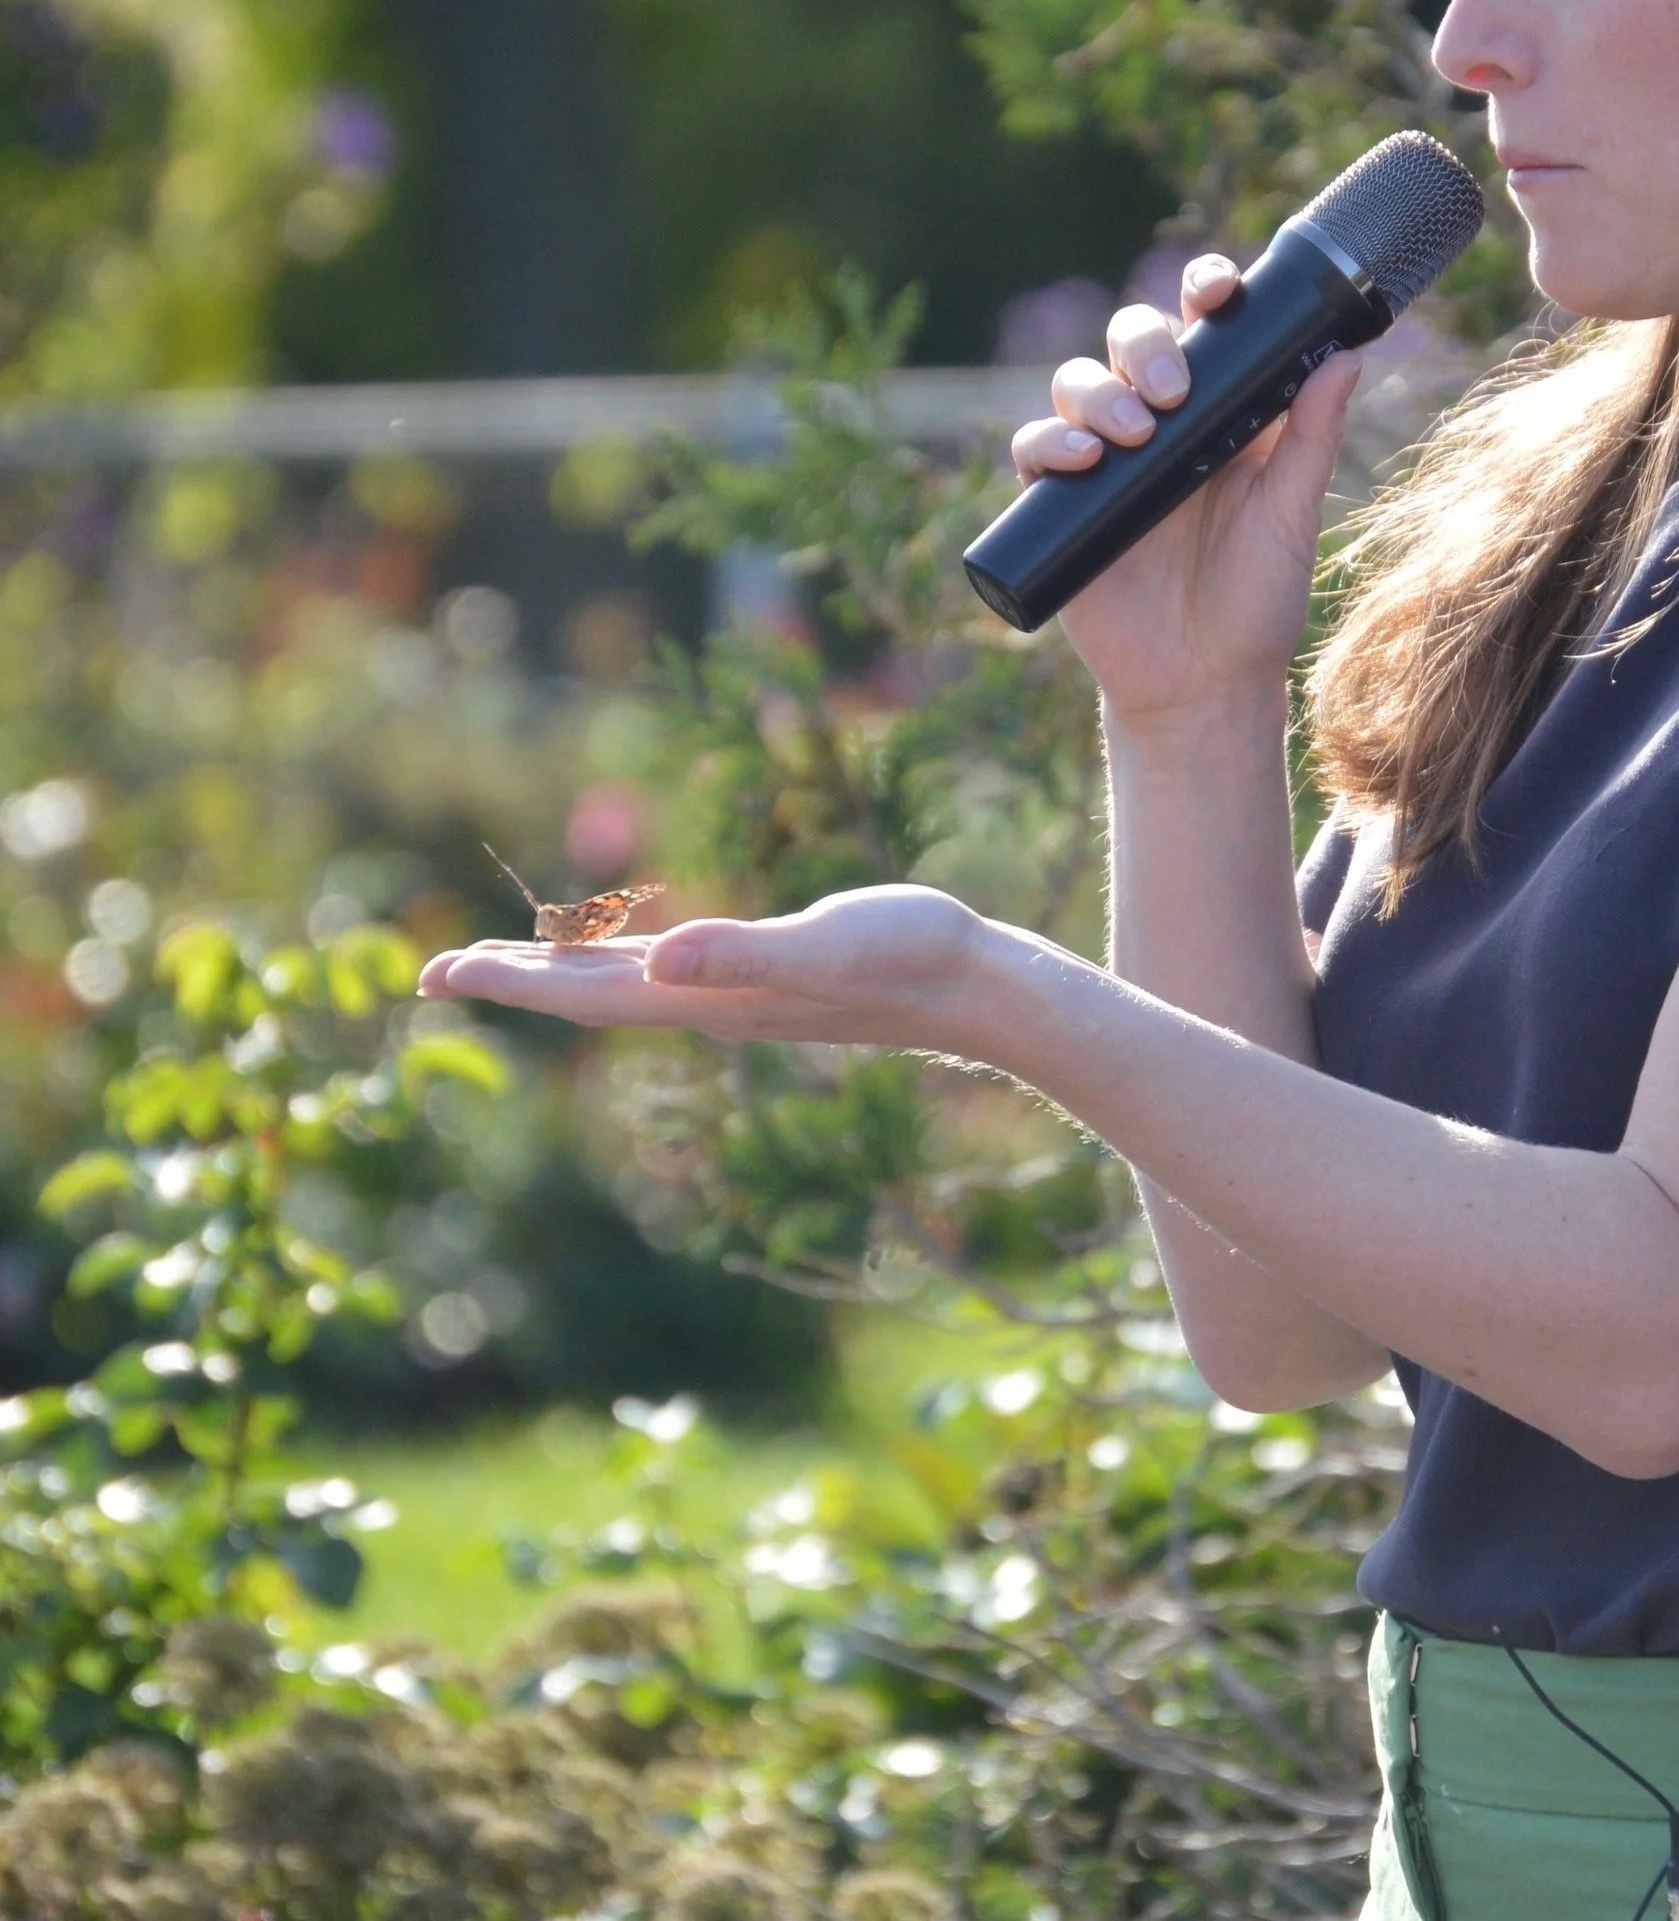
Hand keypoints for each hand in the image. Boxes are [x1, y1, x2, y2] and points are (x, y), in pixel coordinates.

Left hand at [414, 884, 992, 1052]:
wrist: (977, 990)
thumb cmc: (911, 956)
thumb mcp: (827, 942)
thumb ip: (745, 954)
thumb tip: (661, 961)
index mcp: (710, 996)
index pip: (585, 992)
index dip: (509, 983)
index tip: (436, 974)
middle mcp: (711, 1004)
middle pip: (588, 995)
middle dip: (513, 983)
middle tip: (433, 974)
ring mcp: (738, 998)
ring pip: (624, 988)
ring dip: (559, 976)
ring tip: (506, 965)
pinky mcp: (767, 981)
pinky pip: (667, 975)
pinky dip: (621, 964)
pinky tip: (623, 955)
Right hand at [1006, 253, 1365, 721]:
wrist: (1203, 685)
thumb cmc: (1257, 602)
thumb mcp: (1291, 517)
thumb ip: (1314, 438)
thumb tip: (1348, 356)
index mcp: (1220, 413)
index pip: (1204, 327)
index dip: (1204, 290)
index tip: (1217, 291)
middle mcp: (1159, 425)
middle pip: (1131, 340)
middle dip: (1143, 344)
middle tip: (1171, 392)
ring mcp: (1105, 461)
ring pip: (1078, 384)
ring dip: (1099, 392)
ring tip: (1134, 435)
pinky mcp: (1061, 504)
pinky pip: (1036, 449)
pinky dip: (1049, 441)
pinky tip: (1080, 459)